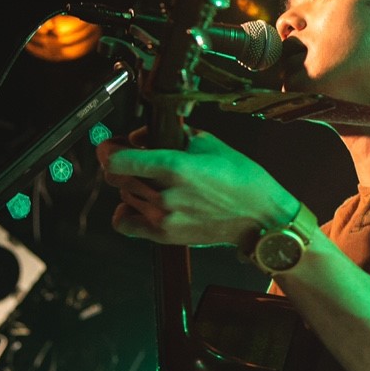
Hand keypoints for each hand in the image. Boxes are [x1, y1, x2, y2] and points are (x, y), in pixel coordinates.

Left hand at [97, 127, 291, 247]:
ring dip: (132, 186)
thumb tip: (139, 137)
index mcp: (174, 166)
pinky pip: (124, 223)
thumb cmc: (240, 178)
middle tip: (135, 161)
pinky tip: (138, 205)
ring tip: (154, 183)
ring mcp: (163, 216)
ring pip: (123, 196)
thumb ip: (169, 136)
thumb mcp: (208, 143)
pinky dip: (125, 212)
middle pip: (115, 178)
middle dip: (121, 165)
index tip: (114, 146)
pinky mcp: (165, 234)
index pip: (116, 159)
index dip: (109, 149)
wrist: (259, 216)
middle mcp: (164, 193)